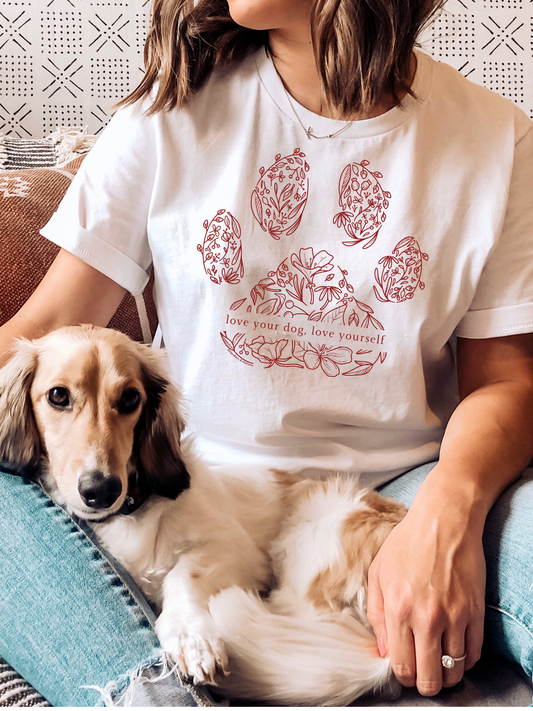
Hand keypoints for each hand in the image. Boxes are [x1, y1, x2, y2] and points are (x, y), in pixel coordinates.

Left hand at [367, 486, 485, 695]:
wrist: (443, 521)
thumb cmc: (407, 544)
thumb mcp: (378, 574)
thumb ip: (376, 615)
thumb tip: (383, 650)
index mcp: (398, 609)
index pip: (402, 666)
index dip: (403, 676)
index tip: (406, 671)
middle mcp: (426, 618)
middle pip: (429, 677)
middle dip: (424, 683)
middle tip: (423, 674)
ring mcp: (454, 617)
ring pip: (454, 670)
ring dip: (447, 674)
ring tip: (440, 664)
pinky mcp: (475, 612)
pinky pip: (474, 653)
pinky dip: (466, 660)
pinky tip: (456, 650)